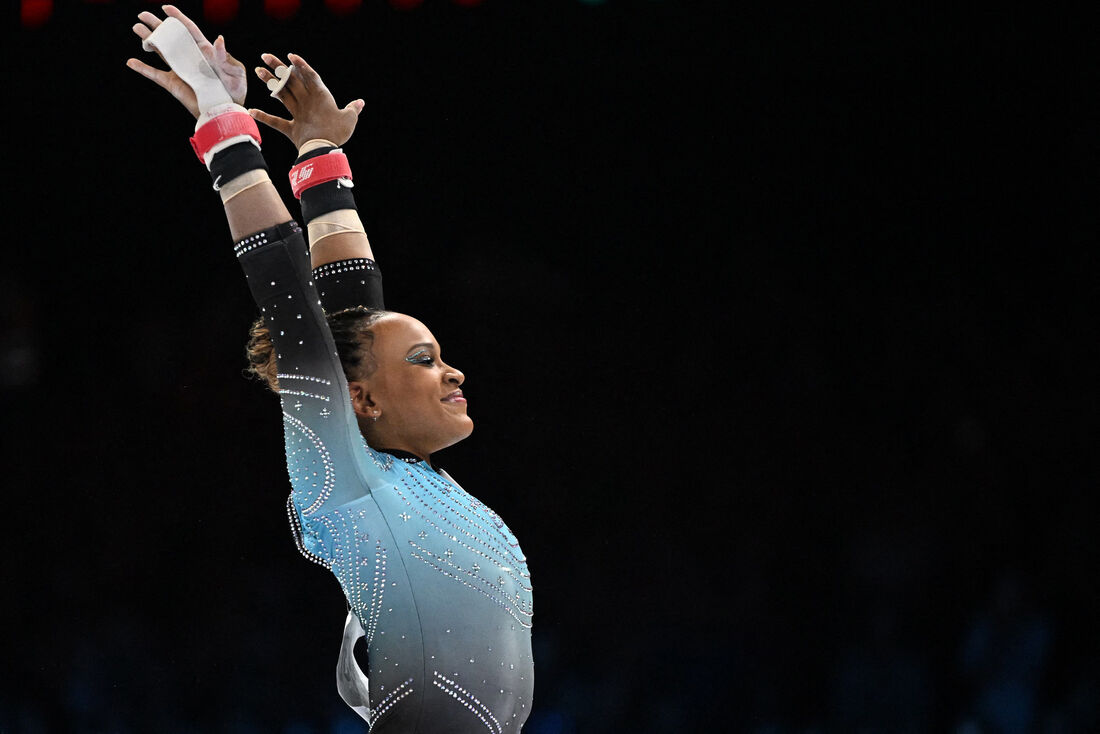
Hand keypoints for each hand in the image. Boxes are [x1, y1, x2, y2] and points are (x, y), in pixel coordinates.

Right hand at [125, 5, 245, 117]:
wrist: (226, 111)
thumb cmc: (235, 91)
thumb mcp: (236, 72)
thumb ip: (225, 57)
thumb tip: (218, 39)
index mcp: (205, 51)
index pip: (189, 30)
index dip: (178, 18)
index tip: (166, 8)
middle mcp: (190, 57)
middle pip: (170, 36)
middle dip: (157, 24)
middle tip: (142, 14)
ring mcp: (180, 70)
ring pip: (160, 51)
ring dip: (148, 39)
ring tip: (136, 27)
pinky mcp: (174, 84)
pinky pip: (155, 75)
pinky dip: (143, 69)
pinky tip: (131, 62)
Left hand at [251, 53, 364, 149]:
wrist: (323, 149)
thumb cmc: (337, 132)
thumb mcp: (349, 119)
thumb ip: (353, 109)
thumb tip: (360, 102)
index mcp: (320, 96)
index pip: (309, 76)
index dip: (300, 65)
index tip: (290, 56)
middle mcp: (306, 102)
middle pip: (290, 81)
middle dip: (278, 67)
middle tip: (265, 56)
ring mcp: (297, 114)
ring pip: (281, 94)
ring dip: (269, 82)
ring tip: (258, 70)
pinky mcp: (291, 129)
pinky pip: (276, 122)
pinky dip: (264, 117)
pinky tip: (251, 110)